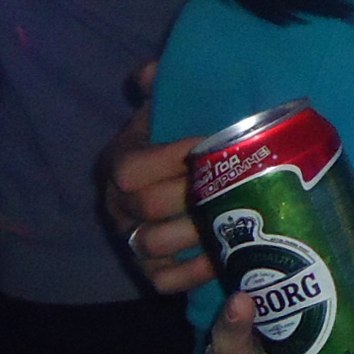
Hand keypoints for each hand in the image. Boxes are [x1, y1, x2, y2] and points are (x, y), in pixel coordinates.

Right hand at [102, 61, 211, 293]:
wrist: (194, 173)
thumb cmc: (185, 134)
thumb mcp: (173, 104)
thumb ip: (163, 83)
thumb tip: (151, 72)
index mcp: (120, 162)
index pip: (130, 168)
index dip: (168, 158)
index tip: (207, 145)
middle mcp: (118, 205)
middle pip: (147, 206)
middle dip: (192, 194)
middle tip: (234, 183)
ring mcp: (133, 240)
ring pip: (153, 244)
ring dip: (196, 233)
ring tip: (235, 219)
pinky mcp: (152, 270)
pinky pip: (163, 281)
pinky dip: (193, 273)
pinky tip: (225, 257)